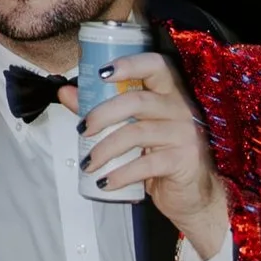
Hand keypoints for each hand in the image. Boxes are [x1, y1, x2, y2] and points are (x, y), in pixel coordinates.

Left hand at [80, 50, 229, 256]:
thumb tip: (66, 92)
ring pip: (137, 133)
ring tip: (88, 164)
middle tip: (82, 130)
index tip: (101, 72)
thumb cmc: (161, 156)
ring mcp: (185, 134)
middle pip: (137, 100)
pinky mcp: (184, 160)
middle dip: (102, 114)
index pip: (156, 65)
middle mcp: (181, 108)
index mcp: (169, 93)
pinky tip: (104, 182)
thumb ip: (102, 109)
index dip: (129, 64)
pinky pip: (146, 164)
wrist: (194, 196)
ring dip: (105, 149)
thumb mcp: (134, 130)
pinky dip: (120, 174)